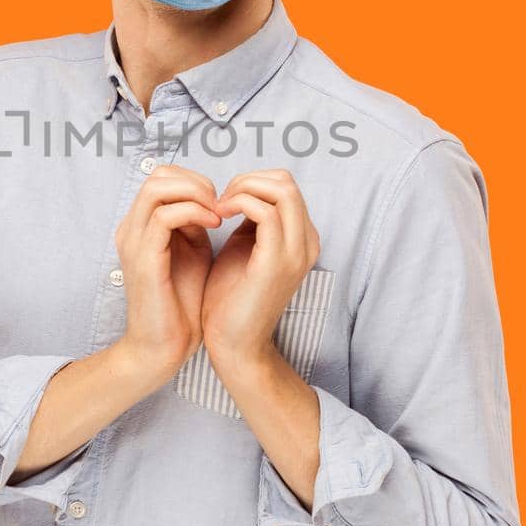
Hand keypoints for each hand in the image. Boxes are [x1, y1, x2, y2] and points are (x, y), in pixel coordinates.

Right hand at [113, 164, 221, 382]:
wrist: (164, 346)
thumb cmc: (181, 303)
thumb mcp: (194, 252)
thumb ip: (196, 223)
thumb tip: (210, 200)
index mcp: (141, 226)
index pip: (162, 177)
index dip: (195, 180)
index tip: (221, 202)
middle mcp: (131, 228)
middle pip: (157, 175)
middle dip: (196, 181)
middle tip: (221, 202)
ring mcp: (133, 241)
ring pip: (157, 188)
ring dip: (195, 193)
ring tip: (218, 211)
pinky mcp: (143, 258)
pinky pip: (165, 216)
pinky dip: (194, 212)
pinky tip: (215, 225)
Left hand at [202, 169, 320, 369]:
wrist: (234, 344)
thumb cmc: (232, 298)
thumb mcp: (244, 247)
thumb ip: (251, 220)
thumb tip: (243, 191)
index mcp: (302, 238)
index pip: (285, 185)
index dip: (251, 182)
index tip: (222, 200)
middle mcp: (307, 242)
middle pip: (287, 181)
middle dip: (247, 180)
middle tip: (219, 200)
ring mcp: (296, 252)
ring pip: (281, 190)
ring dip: (241, 190)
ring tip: (217, 208)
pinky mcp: (277, 262)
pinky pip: (265, 212)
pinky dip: (238, 204)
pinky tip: (218, 217)